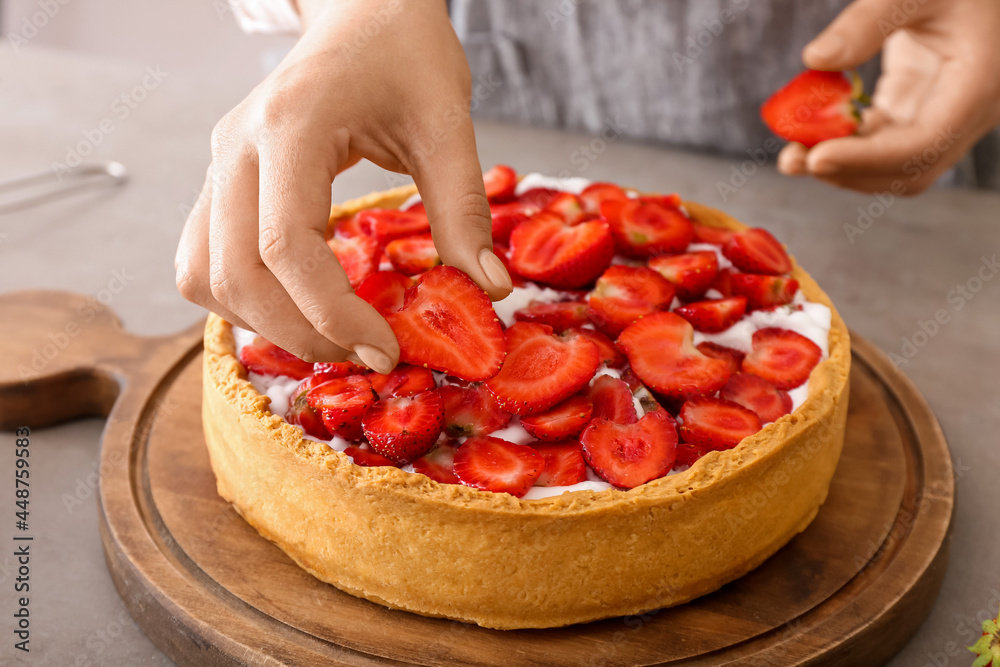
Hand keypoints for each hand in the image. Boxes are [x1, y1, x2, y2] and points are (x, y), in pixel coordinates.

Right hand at [175, 0, 511, 372]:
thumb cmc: (404, 52)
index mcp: (291, 127)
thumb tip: (489, 289)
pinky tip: (300, 304)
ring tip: (333, 335)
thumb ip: (463, 208)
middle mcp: (236, 147)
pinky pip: (204, 257)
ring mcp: (220, 162)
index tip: (384, 350)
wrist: (363, 9)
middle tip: (365, 353)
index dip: (331, 313)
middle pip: (232, 273)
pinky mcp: (223, 178)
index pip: (285, 246)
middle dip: (299, 332)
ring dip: (262, 322)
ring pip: (203, 274)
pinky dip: (244, 297)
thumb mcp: (446, 122)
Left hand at [777, 0, 999, 193]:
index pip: (923, 145)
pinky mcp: (919, 108)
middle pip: (908, 169)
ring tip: (791, 155)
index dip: (867, 158)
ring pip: (893, 164)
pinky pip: (882, 143)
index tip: (816, 157)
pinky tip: (809, 136)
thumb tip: (815, 60)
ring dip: (841, 165)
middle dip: (848, 171)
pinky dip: (846, 145)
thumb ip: (867, 22)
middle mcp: (969, 111)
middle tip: (792, 160)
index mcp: (978, 85)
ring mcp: (945, 114)